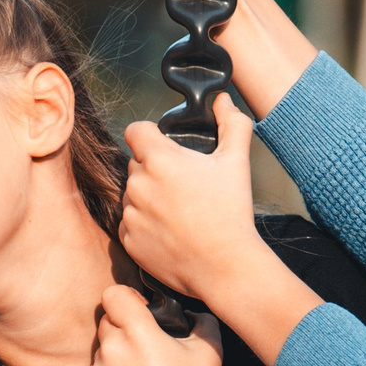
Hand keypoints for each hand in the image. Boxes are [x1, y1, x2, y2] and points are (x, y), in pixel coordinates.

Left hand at [84, 286, 224, 365]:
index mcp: (137, 331)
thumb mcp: (209, 349)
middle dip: (122, 328)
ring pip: (101, 351)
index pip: (113, 295)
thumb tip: (191, 312)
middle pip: (106, 322)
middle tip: (144, 346)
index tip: (139, 311)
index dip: (126, 299)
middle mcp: (112, 349)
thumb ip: (202, 319)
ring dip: (115, 356)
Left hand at [119, 93, 267, 300]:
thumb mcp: (237, 161)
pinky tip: (170, 232)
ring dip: (148, 198)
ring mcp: (131, 214)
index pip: (135, 131)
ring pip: (132, 195)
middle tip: (182, 185)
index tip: (163, 146)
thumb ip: (232, 123)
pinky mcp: (128, 241)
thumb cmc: (231, 211)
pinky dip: (145, 225)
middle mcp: (138, 184)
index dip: (149, 135)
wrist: (224, 265)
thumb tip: (222, 100)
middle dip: (154, 169)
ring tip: (179, 212)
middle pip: (135, 164)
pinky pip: (130, 223)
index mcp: (159, 159)